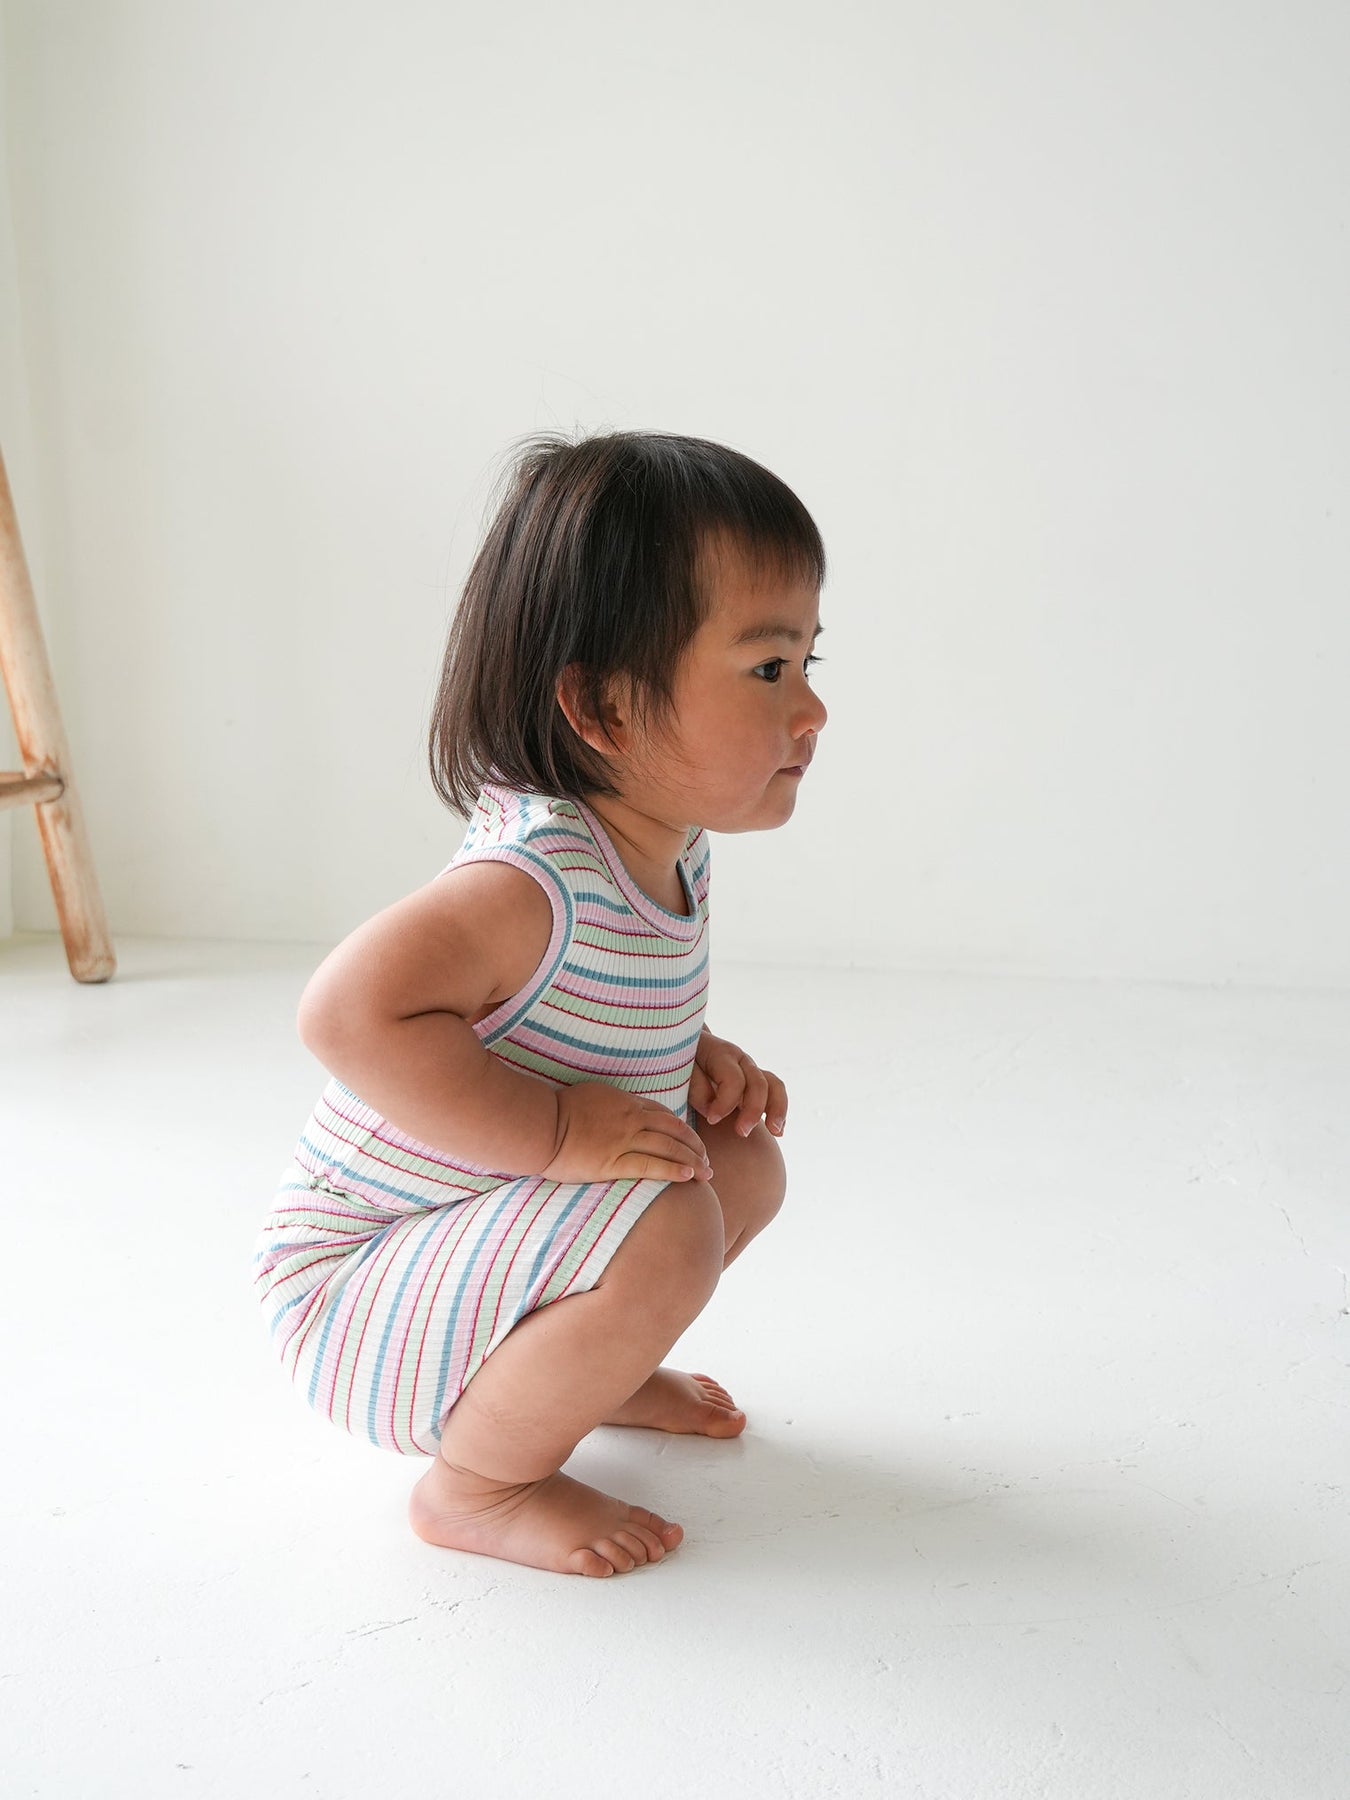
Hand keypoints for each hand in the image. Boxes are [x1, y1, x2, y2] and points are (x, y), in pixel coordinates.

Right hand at [541, 1081, 714, 1184]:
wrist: (540, 1125)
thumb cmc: (556, 1111)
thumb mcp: (589, 1097)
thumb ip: (609, 1106)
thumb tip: (615, 1114)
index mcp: (625, 1102)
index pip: (663, 1114)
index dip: (683, 1128)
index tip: (692, 1140)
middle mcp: (631, 1118)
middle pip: (674, 1130)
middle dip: (695, 1146)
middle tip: (707, 1159)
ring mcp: (624, 1140)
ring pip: (669, 1147)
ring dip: (692, 1161)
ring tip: (707, 1173)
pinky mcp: (613, 1162)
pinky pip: (651, 1165)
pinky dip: (673, 1170)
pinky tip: (688, 1176)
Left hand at [688, 1028, 788, 1137]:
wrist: (682, 1047)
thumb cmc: (678, 1061)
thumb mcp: (678, 1068)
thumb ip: (695, 1086)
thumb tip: (712, 1109)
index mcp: (721, 1053)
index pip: (734, 1080)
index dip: (725, 1103)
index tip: (712, 1119)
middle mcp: (740, 1060)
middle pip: (758, 1084)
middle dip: (752, 1110)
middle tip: (741, 1132)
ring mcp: (750, 1069)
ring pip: (773, 1085)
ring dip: (776, 1109)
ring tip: (776, 1132)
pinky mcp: (754, 1081)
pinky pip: (775, 1091)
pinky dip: (778, 1109)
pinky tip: (778, 1131)